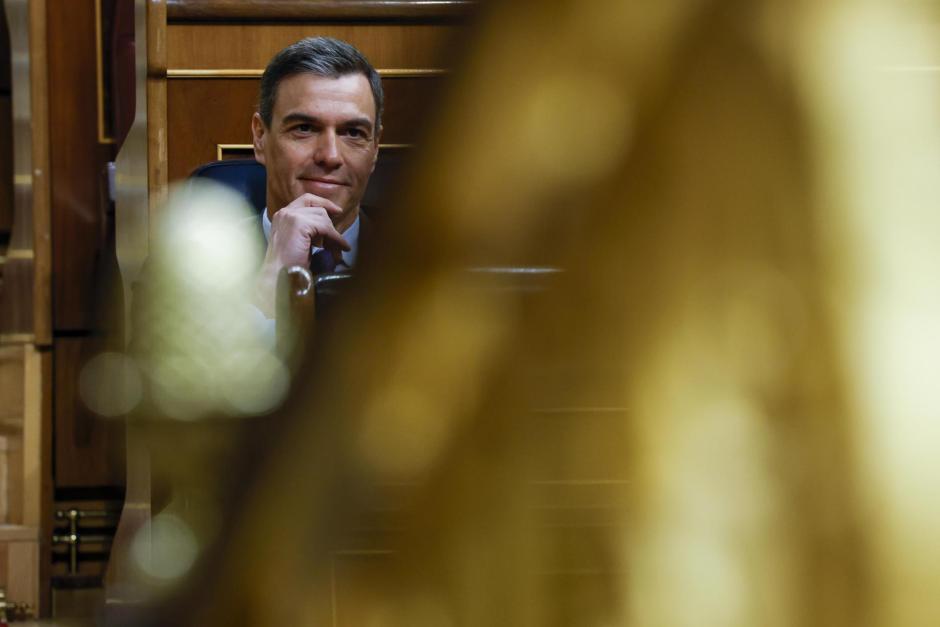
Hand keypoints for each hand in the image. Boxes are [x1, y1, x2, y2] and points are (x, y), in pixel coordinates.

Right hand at [253, 194, 351, 317]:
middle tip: (339, 244)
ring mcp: (291, 216)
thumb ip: (310, 231)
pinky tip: (340, 248)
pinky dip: (336, 238)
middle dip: (331, 226)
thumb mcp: (299, 242)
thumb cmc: (288, 266)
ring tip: (337, 252)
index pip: (307, 200)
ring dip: (334, 236)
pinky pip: (326, 227)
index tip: (338, 212)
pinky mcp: (299, 223)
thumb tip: (331, 231)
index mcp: (282, 216)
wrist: (278, 276)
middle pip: (318, 209)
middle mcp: (284, 213)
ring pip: (323, 218)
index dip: (324, 204)